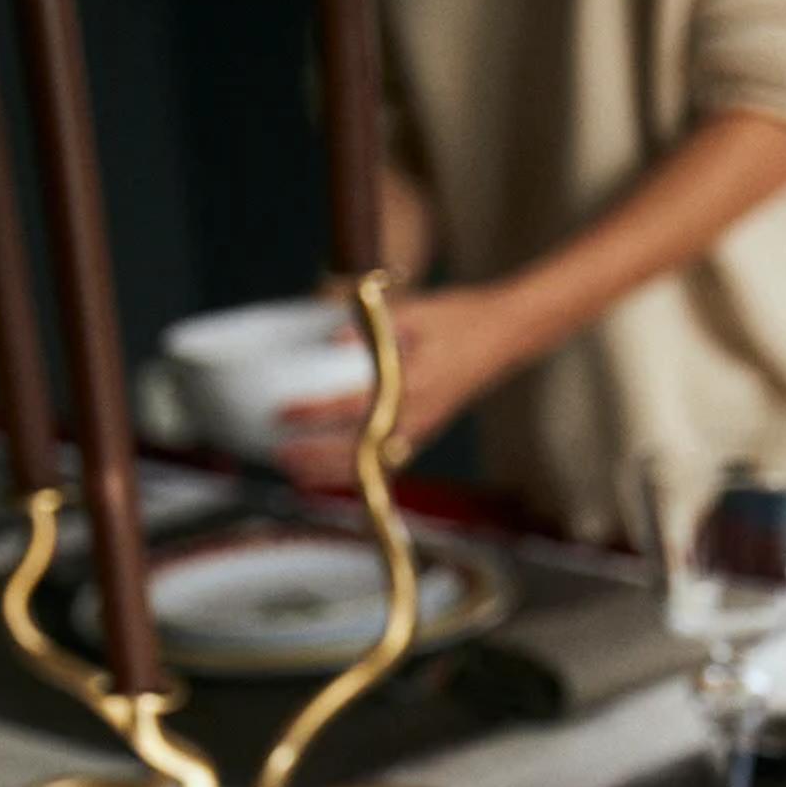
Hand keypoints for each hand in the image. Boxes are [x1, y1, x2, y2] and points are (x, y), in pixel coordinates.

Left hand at [276, 286, 523, 490]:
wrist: (504, 336)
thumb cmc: (459, 318)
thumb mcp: (415, 310)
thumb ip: (372, 326)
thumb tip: (330, 341)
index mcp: (413, 384)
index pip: (353, 406)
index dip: (315, 413)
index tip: (283, 413)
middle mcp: (418, 416)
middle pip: (360, 451)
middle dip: (317, 458)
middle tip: (282, 457)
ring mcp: (423, 429)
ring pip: (373, 465)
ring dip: (333, 474)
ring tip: (296, 476)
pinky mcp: (426, 433)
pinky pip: (387, 463)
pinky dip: (358, 472)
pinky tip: (331, 475)